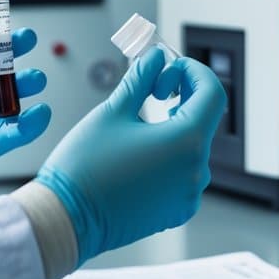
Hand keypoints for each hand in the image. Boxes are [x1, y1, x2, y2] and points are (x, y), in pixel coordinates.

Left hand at [0, 28, 50, 229]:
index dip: (2, 43)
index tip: (18, 32)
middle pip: (3, 78)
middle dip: (19, 63)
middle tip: (30, 51)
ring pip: (11, 105)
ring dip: (26, 91)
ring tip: (35, 80)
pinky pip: (9, 136)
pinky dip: (27, 127)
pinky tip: (38, 115)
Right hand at [35, 48, 226, 264]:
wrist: (66, 220)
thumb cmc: (84, 168)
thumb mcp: (113, 112)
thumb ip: (142, 79)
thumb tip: (156, 58)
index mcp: (186, 143)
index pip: (212, 94)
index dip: (194, 72)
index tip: (173, 66)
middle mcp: (196, 172)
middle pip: (203, 119)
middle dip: (181, 96)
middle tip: (151, 87)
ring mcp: (188, 195)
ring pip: (192, 146)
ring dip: (174, 125)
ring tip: (140, 121)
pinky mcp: (176, 210)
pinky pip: (183, 172)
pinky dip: (169, 154)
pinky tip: (140, 151)